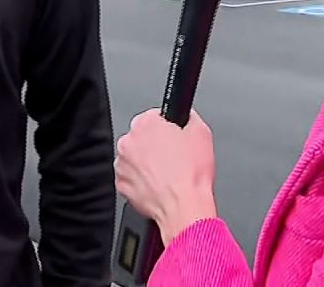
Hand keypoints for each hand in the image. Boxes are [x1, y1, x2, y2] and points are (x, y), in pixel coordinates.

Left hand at [115, 108, 217, 241]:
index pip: (154, 116)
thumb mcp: (202, 133)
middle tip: (173, 157)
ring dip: (147, 163)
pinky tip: (158, 185)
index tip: (173, 136)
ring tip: (167, 173)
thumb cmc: (191, 174)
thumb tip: (187, 116)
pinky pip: (131, 178)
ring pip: (135, 158)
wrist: (184, 206)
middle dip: (155, 145)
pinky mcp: (121, 184)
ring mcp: (122, 164)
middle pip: (142, 137)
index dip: (167, 127)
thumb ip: (190, 117)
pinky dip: (142, 180)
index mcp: (145, 124)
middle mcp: (128, 141)